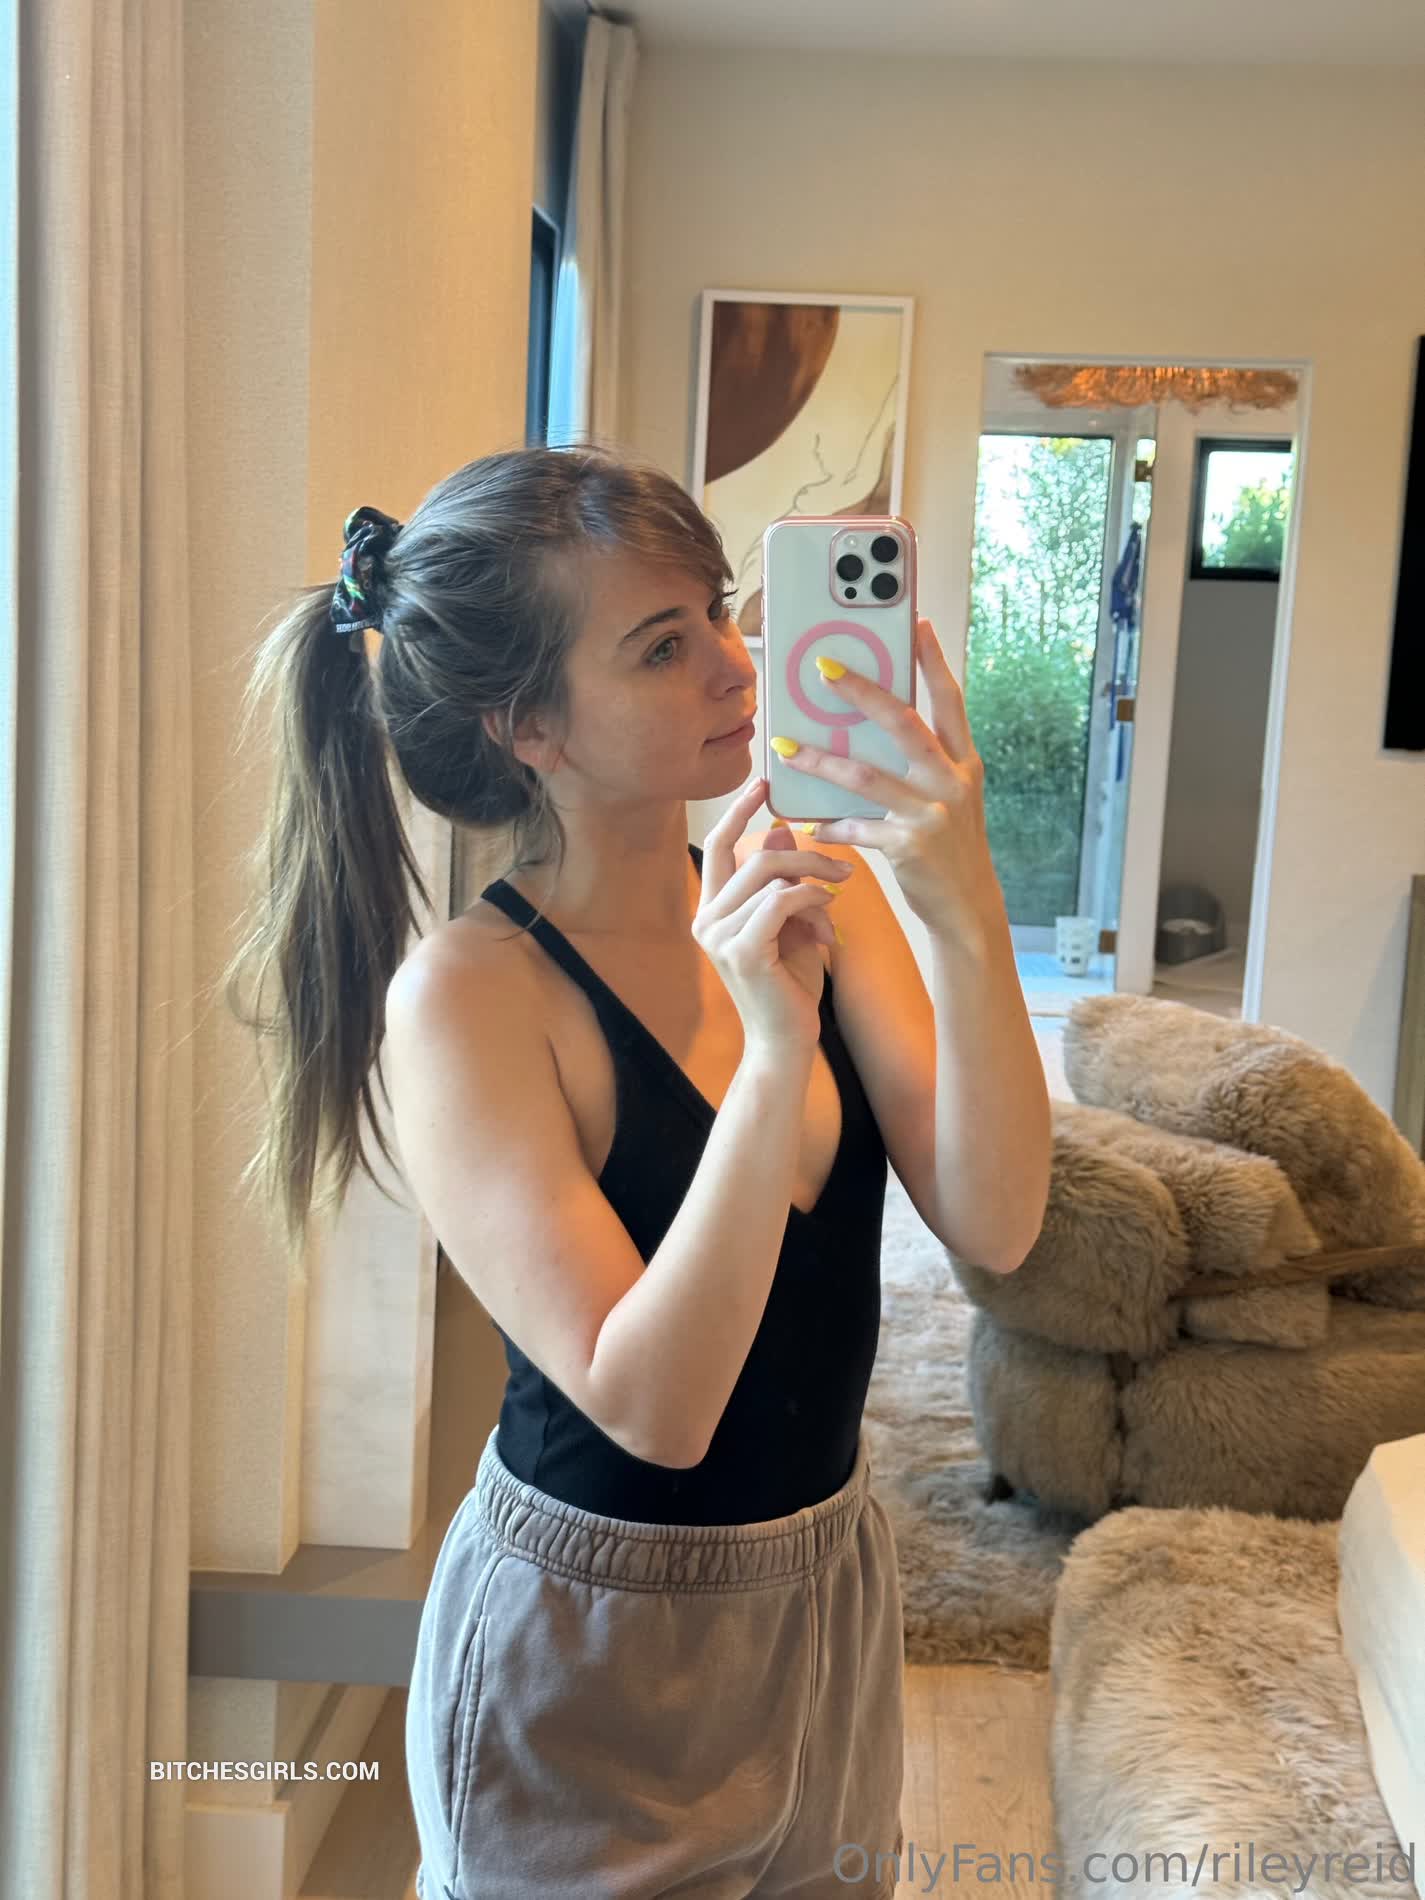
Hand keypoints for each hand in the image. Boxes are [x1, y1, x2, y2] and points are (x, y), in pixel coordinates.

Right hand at [694, 779, 848, 1051]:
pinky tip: (829, 920)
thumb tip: (783, 829)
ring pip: (770, 876)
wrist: (786, 1042)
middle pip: (754, 856)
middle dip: (805, 855)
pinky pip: (780, 902)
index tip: (764, 782)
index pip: (717, 845)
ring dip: (815, 882)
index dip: (739, 811)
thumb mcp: (790, 924)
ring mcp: (718, 935)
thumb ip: (783, 882)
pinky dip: (811, 902)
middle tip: (843, 867)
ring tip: (838, 900)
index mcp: (712, 909)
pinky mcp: (740, 951)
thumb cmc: (790, 986)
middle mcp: (706, 919)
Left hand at [768, 618, 1003, 948]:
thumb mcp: (949, 797)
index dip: (933, 661)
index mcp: (964, 762)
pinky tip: (812, 822)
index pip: (950, 700)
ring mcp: (931, 814)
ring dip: (819, 760)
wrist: (967, 907)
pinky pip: (856, 827)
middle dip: (862, 692)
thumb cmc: (949, 846)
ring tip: (785, 747)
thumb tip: (870, 727)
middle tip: (823, 668)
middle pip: (903, 724)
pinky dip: (830, 824)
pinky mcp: (907, 847)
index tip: (915, 623)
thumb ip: (923, 763)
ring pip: (864, 776)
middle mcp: (952, 782)